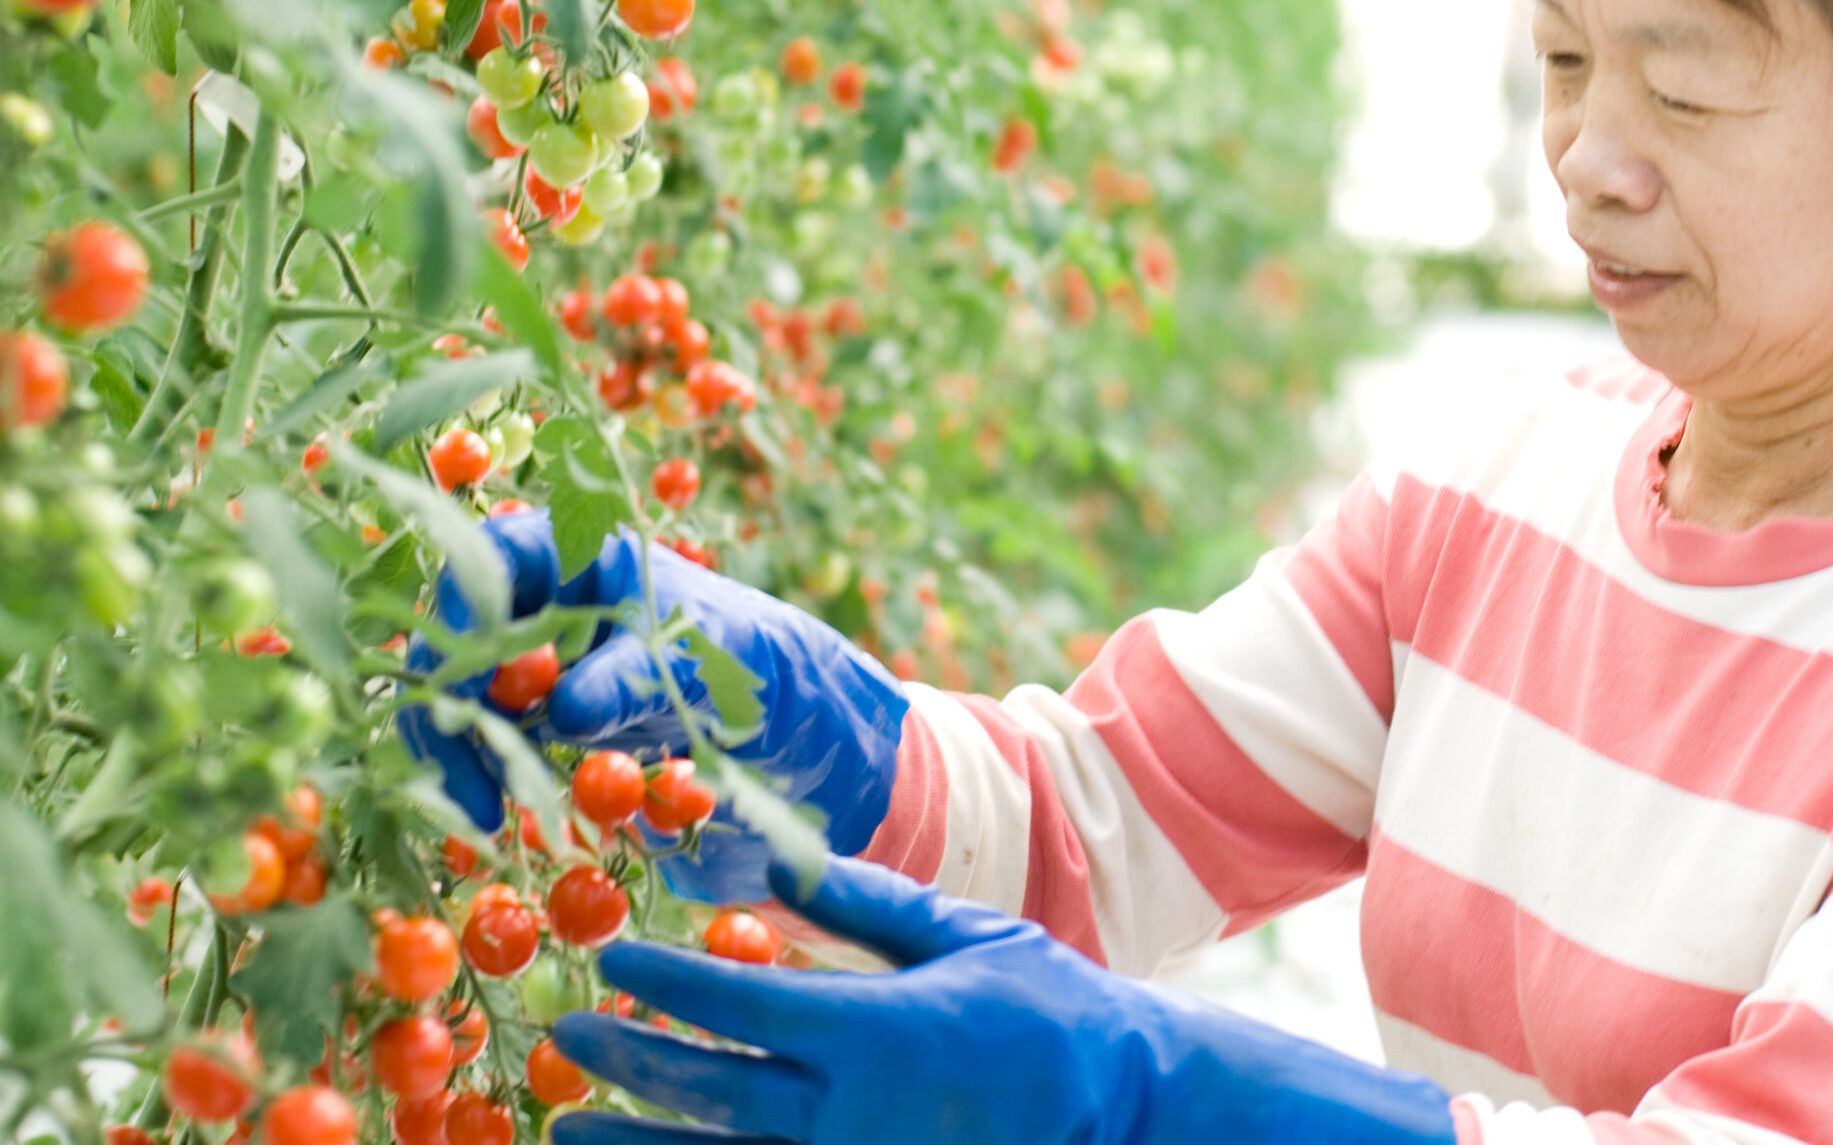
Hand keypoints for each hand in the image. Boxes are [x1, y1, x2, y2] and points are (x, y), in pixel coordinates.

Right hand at [395, 510, 907, 901]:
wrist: (778, 724)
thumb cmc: (744, 658)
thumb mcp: (698, 659)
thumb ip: (634, 677)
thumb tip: (562, 710)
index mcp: (575, 553)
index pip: (490, 556)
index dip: (462, 605)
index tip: (464, 671)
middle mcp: (535, 604)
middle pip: (452, 638)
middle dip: (446, 704)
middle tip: (463, 772)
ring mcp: (524, 667)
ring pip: (455, 702)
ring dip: (457, 754)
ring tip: (486, 813)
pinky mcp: (529, 728)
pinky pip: (483, 750)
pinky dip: (483, 781)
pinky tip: (497, 819)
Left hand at [550, 855, 1457, 1144]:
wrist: (1120, 1108)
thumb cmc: (1046, 1008)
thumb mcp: (967, 936)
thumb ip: (867, 904)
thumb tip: (777, 864)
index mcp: (874, 1030)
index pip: (739, 1001)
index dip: (667, 980)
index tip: (613, 958)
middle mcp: (849, 1113)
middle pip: (707, 1090)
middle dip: (625, 1063)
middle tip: (562, 1041)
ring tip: (568, 1130)